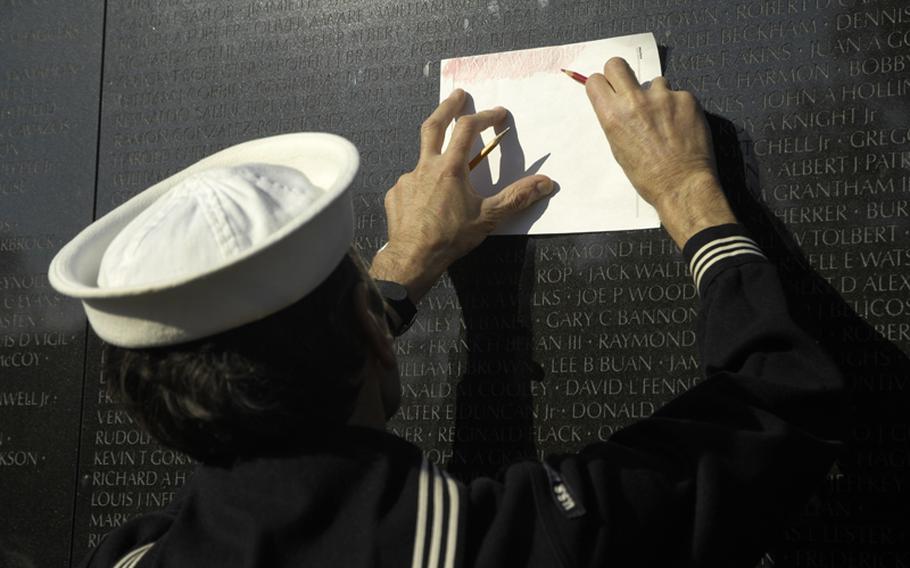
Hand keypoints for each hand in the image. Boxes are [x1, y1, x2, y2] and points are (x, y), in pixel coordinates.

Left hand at [370, 89, 553, 301]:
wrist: (414, 258)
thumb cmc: (450, 237)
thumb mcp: (489, 217)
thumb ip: (517, 198)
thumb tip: (545, 183)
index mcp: (450, 168)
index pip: (468, 129)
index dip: (485, 116)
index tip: (498, 113)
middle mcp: (425, 167)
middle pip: (434, 126)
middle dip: (448, 107)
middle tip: (458, 95)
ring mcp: (407, 180)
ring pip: (422, 160)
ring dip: (435, 157)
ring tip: (447, 173)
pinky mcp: (395, 195)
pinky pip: (410, 184)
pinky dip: (422, 186)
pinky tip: (428, 201)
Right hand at [585, 58, 735, 247]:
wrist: (681, 185)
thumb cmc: (648, 176)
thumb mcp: (619, 150)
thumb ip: (615, 121)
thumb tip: (616, 104)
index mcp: (612, 116)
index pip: (596, 81)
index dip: (602, 86)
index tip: (608, 91)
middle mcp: (634, 101)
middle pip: (616, 64)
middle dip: (619, 73)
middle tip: (628, 90)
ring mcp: (662, 96)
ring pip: (653, 82)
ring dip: (656, 96)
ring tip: (663, 121)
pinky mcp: (686, 98)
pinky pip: (677, 94)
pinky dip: (678, 107)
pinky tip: (680, 127)